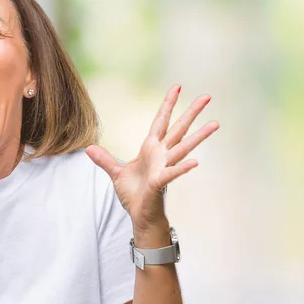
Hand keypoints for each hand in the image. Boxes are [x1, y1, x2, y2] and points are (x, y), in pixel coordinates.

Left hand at [86, 85, 218, 233]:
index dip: (168, 104)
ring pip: (183, 147)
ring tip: (215, 123)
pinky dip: (183, 168)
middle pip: (179, 128)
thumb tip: (88, 148)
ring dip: (199, 136)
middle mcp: (161, 155)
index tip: (177, 87)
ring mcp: (164, 167)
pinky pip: (173, 173)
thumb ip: (105, 160)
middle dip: (191, 112)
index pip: (161, 121)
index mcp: (150, 149)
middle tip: (207, 96)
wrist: (139, 216)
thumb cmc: (133, 194)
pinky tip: (196, 162)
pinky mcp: (161, 182)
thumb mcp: (116, 173)